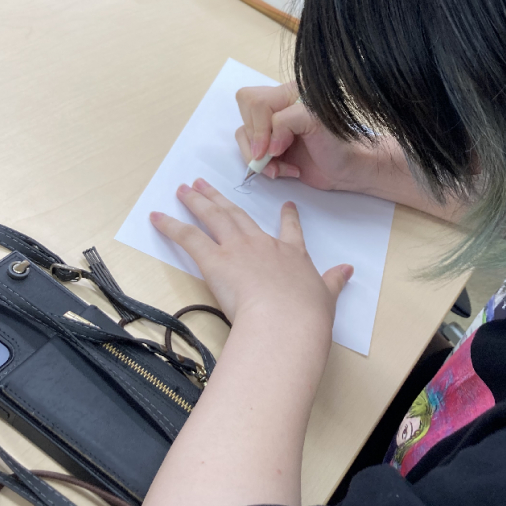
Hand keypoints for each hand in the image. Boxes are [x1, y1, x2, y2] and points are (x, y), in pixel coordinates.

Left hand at [150, 179, 352, 326]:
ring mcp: (238, 249)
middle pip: (239, 215)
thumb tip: (347, 271)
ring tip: (185, 189)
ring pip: (214, 218)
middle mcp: (263, 245)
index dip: (288, 217)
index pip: (290, 231)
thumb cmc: (306, 315)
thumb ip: (334, 282)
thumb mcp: (327, 297)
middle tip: (207, 185)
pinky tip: (157, 217)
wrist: (287, 319)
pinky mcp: (215, 260)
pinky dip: (171, 226)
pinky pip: (189, 238)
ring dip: (198, 201)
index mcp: (292, 255)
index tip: (286, 206)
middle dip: (222, 199)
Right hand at [235, 82, 366, 190]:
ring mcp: (272, 126)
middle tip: (275, 156)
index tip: (273, 149)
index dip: (260, 128)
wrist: (347, 170)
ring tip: (281, 168)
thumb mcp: (317, 123)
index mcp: (290, 92)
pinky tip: (285, 169)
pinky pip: (250, 152)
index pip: (256, 102)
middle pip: (245, 115)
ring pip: (243, 135)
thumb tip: (266, 145)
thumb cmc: (338, 144)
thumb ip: (286, 121)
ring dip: (260, 158)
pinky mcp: (269, 146)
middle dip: (257, 142)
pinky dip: (264, 167)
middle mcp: (279, 105)